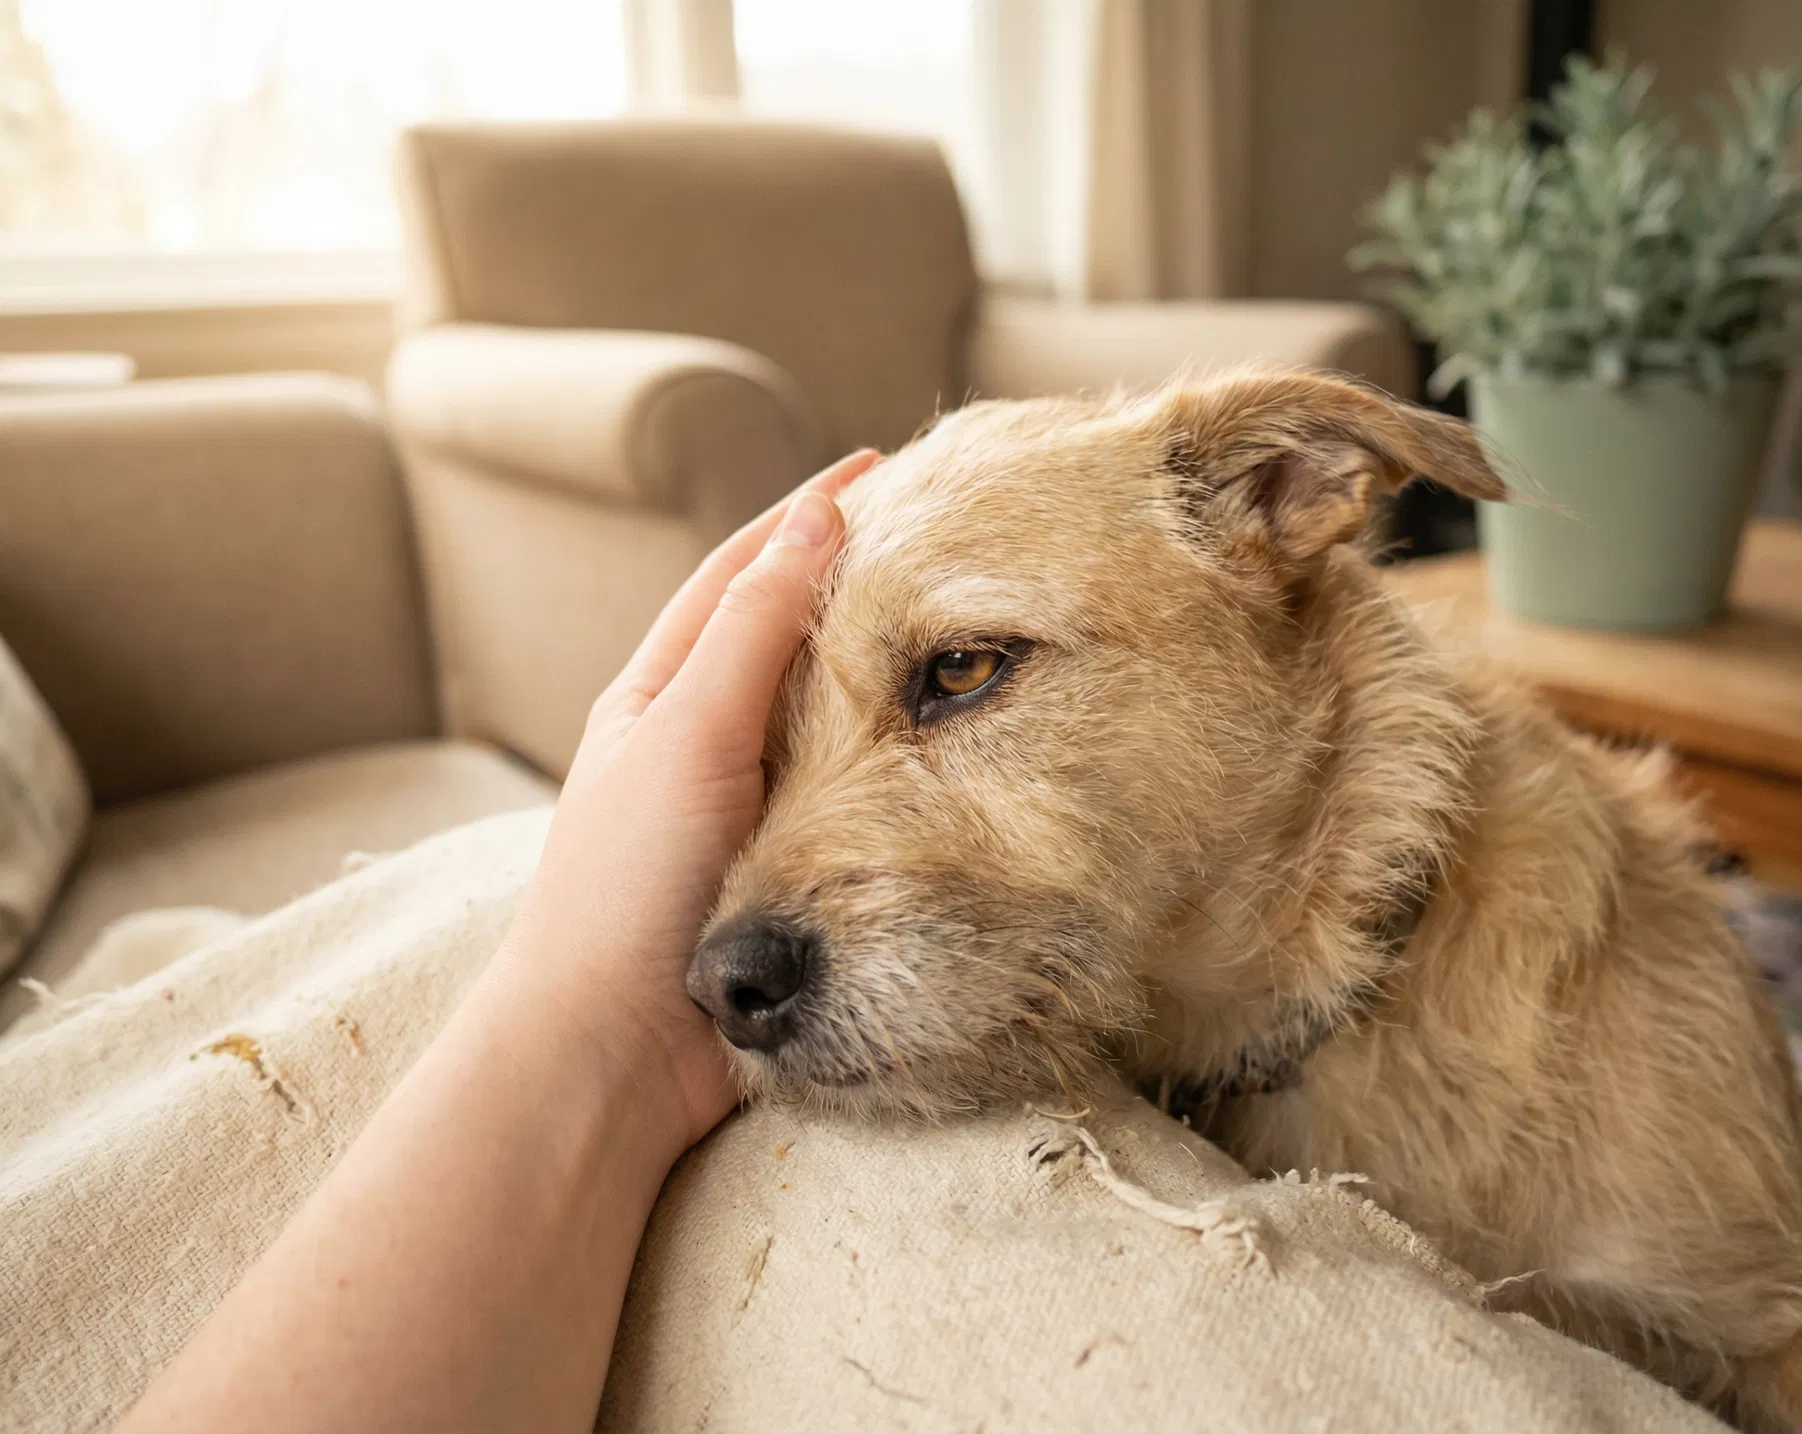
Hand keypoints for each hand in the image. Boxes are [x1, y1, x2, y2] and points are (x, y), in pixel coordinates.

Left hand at [495, 451, 877, 1149]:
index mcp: (657, 694)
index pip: (740, 575)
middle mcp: (696, 742)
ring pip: (822, 714)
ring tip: (952, 621)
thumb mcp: (689, 732)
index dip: (805, 517)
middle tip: (935, 535)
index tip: (879, 469)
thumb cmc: (627, 883)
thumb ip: (754, 629)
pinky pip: (844, 788)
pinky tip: (935, 745)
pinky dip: (886, 751)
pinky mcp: (782, 872)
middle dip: (849, 579)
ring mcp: (741, 808)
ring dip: (875, 664)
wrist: (612, 1051)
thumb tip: (813, 518)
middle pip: (782, 636)